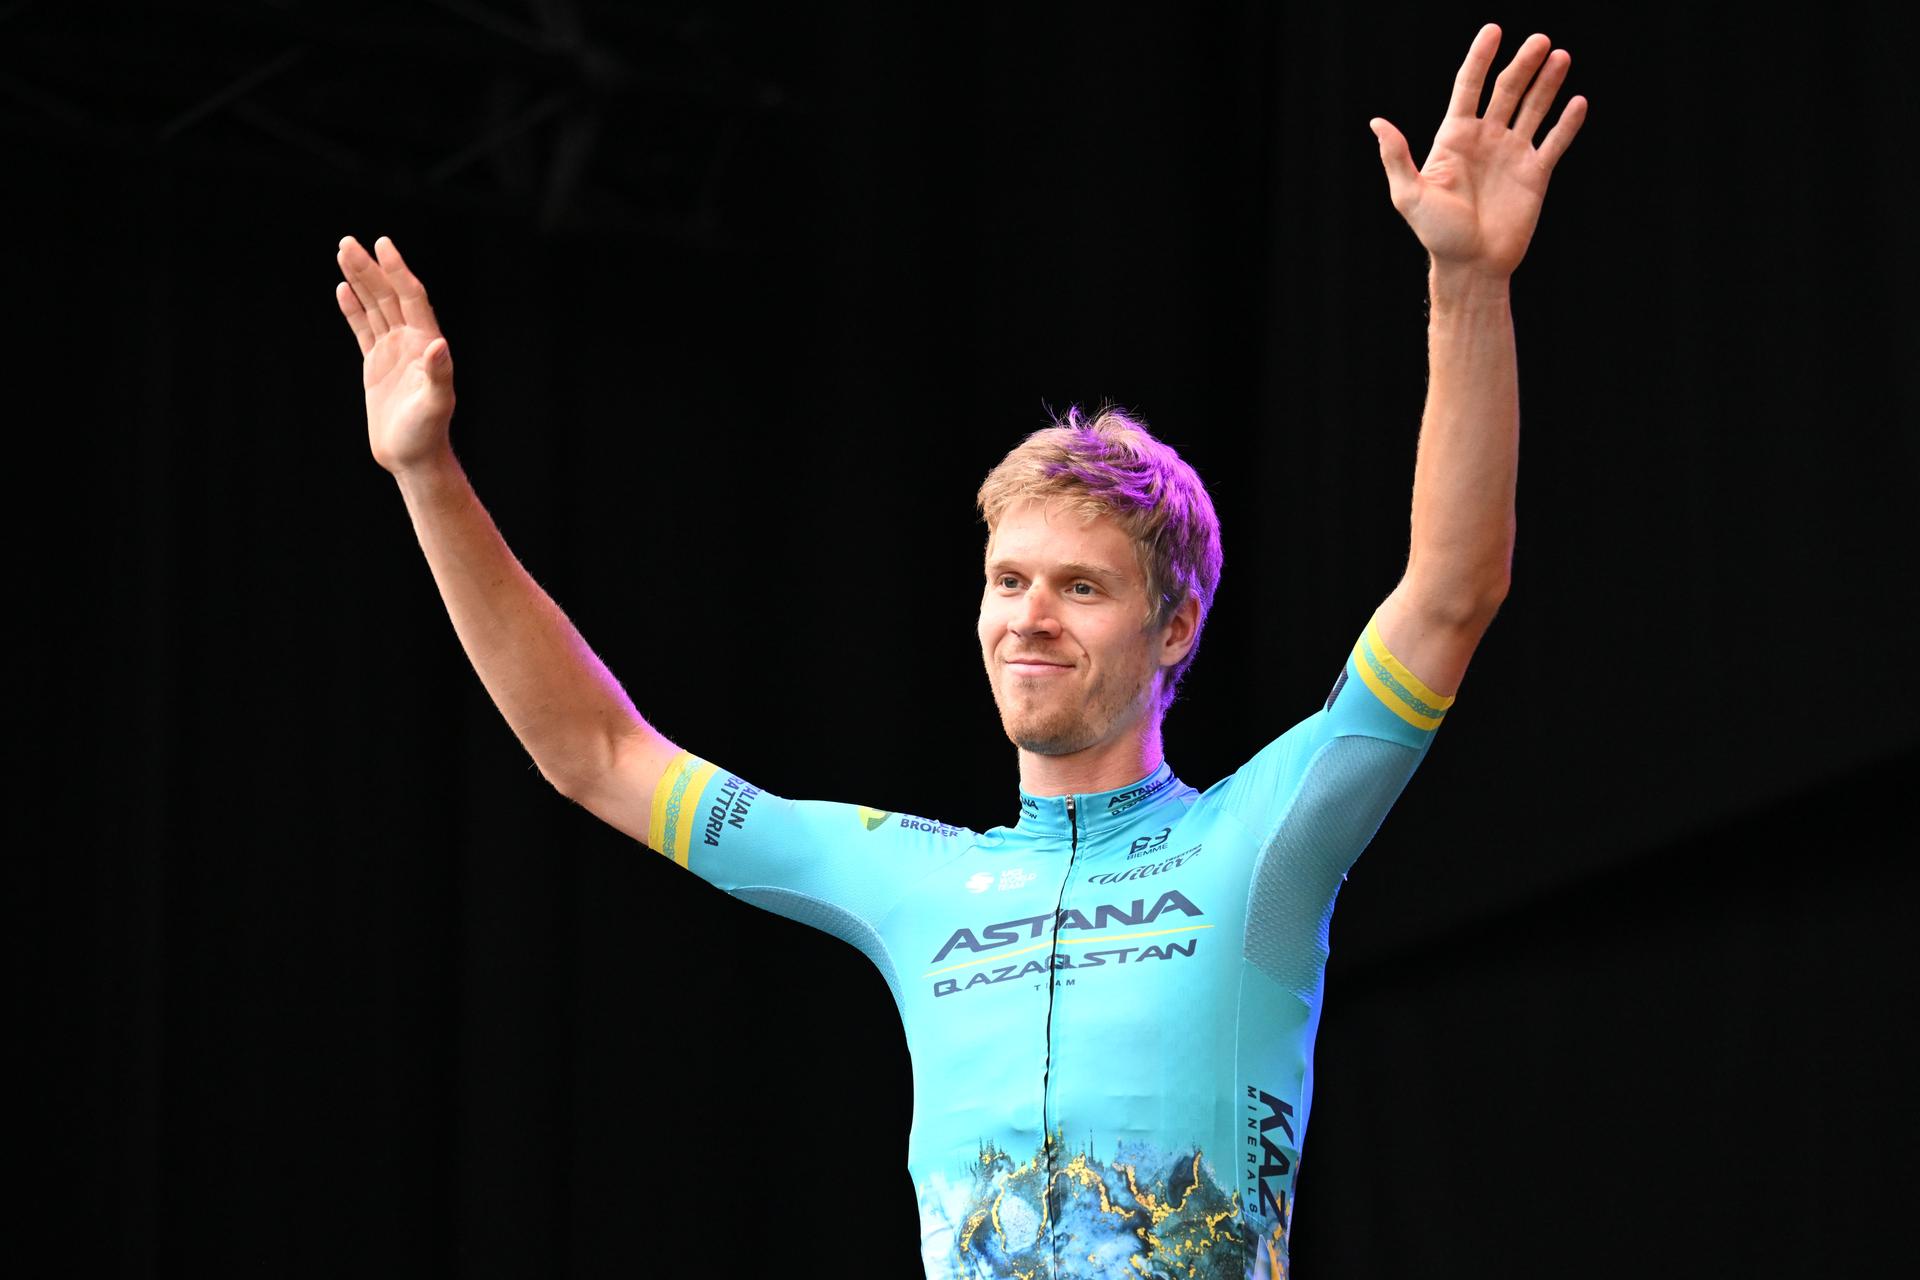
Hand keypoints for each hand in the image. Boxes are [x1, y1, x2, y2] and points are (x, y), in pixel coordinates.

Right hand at [335, 235, 456, 474]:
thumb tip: (439, 346)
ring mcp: (394, 352)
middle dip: (370, 269)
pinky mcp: (377, 365)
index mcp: (427, 344)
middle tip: (347, 242)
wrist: (412, 458)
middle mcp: (412, 343)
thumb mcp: (435, 404)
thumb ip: (438, 374)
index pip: (411, 297)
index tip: (382, 244)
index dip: (397, 270)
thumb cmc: (427, 434)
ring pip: (374, 308)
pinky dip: (353, 310)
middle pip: (388, 296)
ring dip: (360, 281)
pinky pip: (363, 330)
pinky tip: (343, 290)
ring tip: (342, 253)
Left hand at [1369, 25, 1586, 278]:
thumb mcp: (1410, 195)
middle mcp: (1486, 139)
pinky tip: (1578, 101)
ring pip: (1534, 108)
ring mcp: (1512, 153)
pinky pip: (1554, 141)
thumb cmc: (1437, 234)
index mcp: (1455, 138)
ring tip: (1560, 56)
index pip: (1468, 87)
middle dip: (1523, 64)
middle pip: (1507, 90)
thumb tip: (1377, 122)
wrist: (1472, 267)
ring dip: (1548, 83)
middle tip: (1539, 41)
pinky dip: (1567, 122)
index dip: (1480, 58)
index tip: (1493, 31)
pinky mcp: (1536, 173)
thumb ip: (1397, 158)